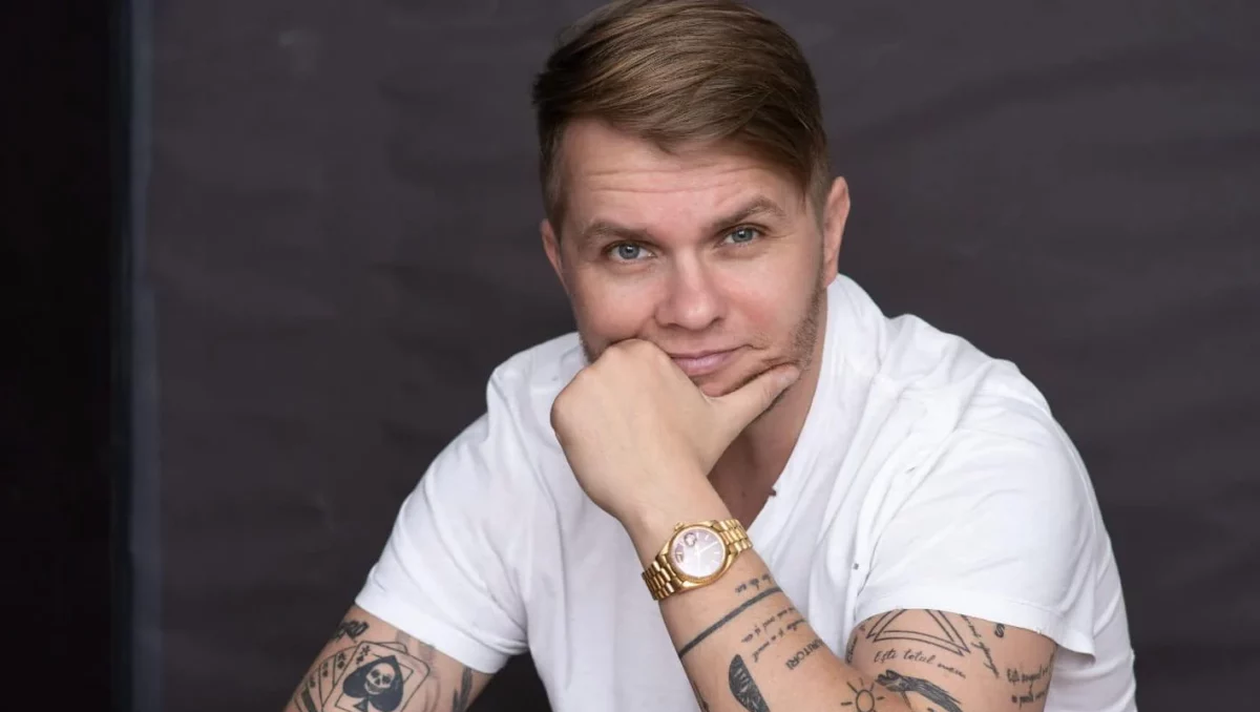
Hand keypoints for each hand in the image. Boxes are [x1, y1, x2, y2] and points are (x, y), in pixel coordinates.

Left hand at [549, 339, 800, 525]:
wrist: (664, 491)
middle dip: (617, 409)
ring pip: (585, 400)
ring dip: (597, 421)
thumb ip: (759, 389)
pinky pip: (566, 417)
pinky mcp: (563, 408)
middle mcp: (614, 357)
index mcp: (646, 351)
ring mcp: (585, 381)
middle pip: (605, 382)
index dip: (639, 402)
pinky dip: (578, 435)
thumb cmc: (694, 454)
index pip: (629, 371)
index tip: (652, 426)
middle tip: (639, 439)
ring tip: (624, 446)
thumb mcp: (728, 415)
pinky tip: (604, 451)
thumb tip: (792, 371)